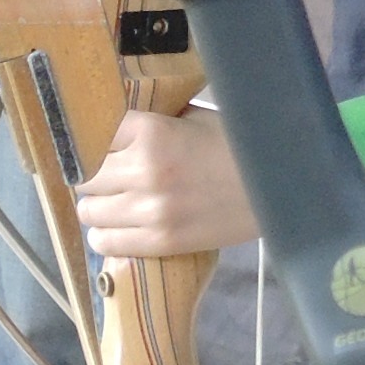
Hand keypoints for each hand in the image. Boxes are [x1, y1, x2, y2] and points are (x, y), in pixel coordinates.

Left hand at [75, 108, 260, 259]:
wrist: (280, 187)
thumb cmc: (237, 146)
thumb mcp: (193, 120)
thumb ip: (151, 126)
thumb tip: (111, 132)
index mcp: (153, 131)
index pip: (92, 136)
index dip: (92, 141)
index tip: (97, 146)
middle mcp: (145, 170)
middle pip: (84, 176)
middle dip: (93, 175)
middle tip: (107, 176)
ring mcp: (151, 210)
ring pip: (88, 211)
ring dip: (97, 206)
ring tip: (113, 203)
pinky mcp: (160, 242)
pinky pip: (105, 243)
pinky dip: (105, 235)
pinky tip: (118, 227)